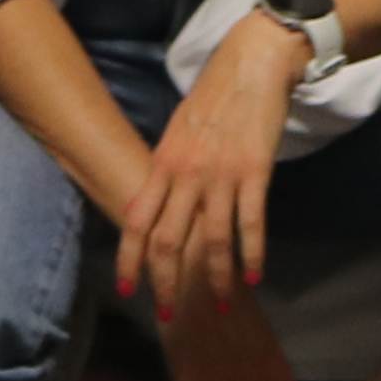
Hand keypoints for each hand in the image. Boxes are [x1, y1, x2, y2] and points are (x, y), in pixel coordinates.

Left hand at [121, 19, 298, 321]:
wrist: (251, 63)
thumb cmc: (214, 98)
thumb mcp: (179, 133)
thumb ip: (167, 171)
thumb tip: (154, 206)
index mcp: (163, 163)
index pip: (135, 220)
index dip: (128, 259)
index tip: (127, 290)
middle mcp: (185, 173)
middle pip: (166, 240)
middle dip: (166, 283)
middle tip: (170, 316)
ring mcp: (220, 174)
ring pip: (210, 240)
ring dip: (214, 280)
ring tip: (220, 306)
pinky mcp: (254, 172)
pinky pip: (250, 223)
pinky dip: (251, 255)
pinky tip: (254, 278)